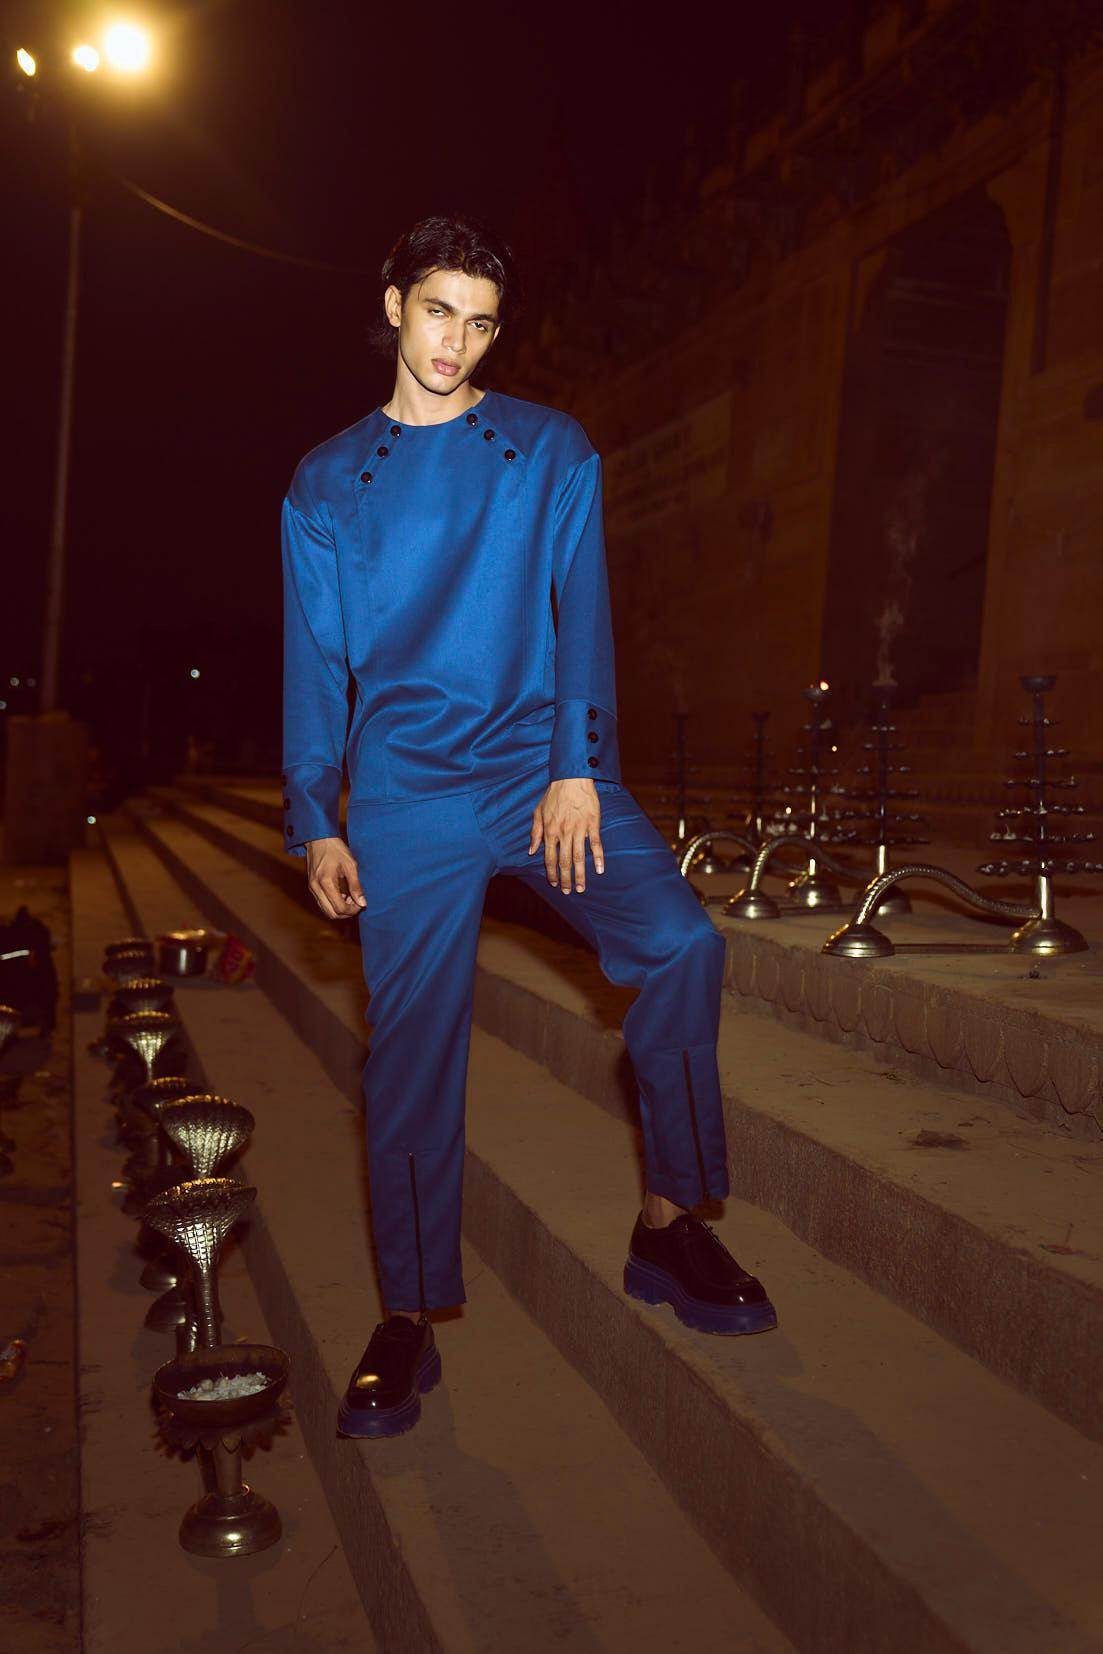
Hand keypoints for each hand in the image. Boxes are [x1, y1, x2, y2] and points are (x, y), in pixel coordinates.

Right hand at [304, 837, 366, 919]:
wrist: (319, 839)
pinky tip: (343, 894)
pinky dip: (333, 904)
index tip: (361, 903)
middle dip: (346, 912)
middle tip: (356, 903)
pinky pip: (322, 903)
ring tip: (350, 898)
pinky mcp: (312, 887)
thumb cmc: (336, 849)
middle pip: (331, 914)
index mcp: (326, 882)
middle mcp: (316, 888)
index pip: (339, 908)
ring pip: (326, 910)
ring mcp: (312, 888)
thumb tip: (363, 903)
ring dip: (339, 909)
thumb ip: (356, 886)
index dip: (352, 910)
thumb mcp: (350, 866)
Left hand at [528, 778, 604, 893]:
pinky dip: (598, 857)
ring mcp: (579, 829)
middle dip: (566, 879)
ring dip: (580, 874)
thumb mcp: (538, 812)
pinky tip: (600, 870)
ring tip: (582, 888)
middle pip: (564, 861)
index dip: (551, 873)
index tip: (554, 884)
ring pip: (579, 857)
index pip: (549, 858)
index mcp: (550, 831)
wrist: (571, 778)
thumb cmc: (554, 794)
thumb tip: (531, 850)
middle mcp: (564, 833)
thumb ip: (535, 832)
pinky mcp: (592, 824)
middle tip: (569, 892)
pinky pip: (596, 844)